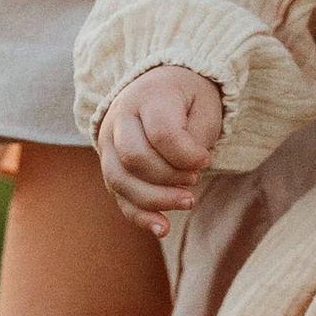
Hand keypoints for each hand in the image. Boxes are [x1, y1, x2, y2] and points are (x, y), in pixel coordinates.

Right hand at [97, 65, 223, 234]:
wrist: (160, 86)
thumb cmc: (188, 99)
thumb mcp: (204, 107)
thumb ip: (195, 138)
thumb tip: (187, 174)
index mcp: (147, 97)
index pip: (162, 134)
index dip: (188, 155)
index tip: (207, 159)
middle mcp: (120, 118)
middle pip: (135, 159)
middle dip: (170, 178)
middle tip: (195, 179)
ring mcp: (108, 142)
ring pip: (120, 181)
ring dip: (156, 200)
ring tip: (188, 202)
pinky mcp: (109, 165)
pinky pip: (118, 196)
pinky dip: (140, 216)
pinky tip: (162, 228)